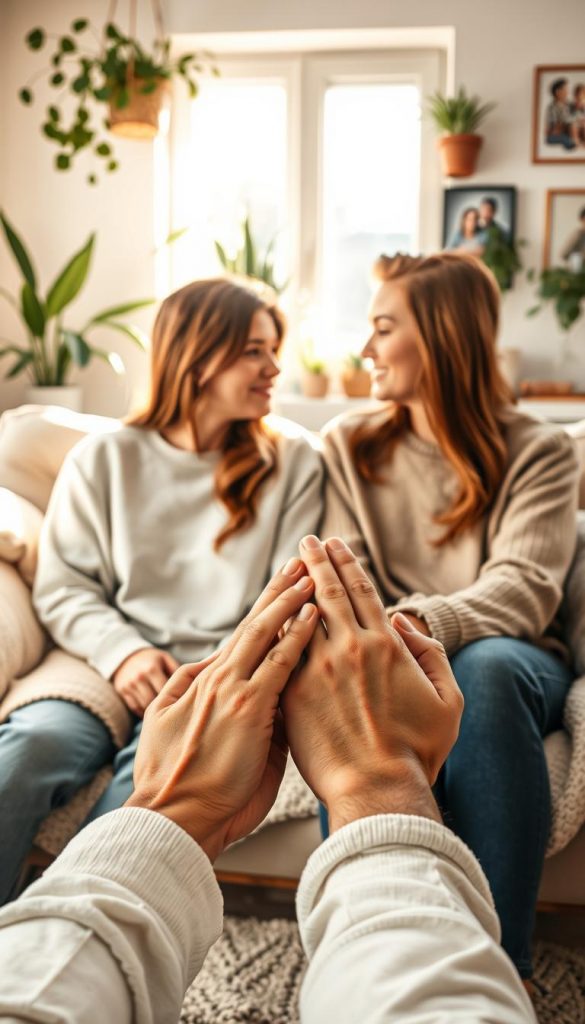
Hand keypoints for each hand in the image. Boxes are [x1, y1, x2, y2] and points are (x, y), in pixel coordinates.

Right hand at [112, 647, 179, 716]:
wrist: (125, 656)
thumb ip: (179, 671)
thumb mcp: (165, 659)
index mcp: (152, 669)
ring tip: (165, 712)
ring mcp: (129, 685)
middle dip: (166, 706)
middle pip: (156, 700)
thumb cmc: (152, 659)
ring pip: (145, 706)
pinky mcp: (122, 692)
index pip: (167, 689)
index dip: (176, 697)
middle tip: (175, 710)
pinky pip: (135, 708)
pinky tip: (153, 712)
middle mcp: (139, 678)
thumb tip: (194, 682)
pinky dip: (144, 712)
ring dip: (156, 711)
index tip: (183, 702)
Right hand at [127, 558, 317, 859]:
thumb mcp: (185, 733)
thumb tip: (248, 695)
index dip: (264, 610)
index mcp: (206, 684)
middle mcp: (219, 679)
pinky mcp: (248, 709)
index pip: (243, 638)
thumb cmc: (181, 787)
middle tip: (301, 562)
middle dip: (279, 591)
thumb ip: (217, 705)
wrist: (172, 820)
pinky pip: (279, 662)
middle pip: (255, 624)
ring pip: (265, 633)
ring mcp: (232, 691)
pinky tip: (312, 613)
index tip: (283, 586)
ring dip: (290, 600)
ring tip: (310, 573)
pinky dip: (295, 635)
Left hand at [281, 536, 463, 831]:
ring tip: (288, 567)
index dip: (348, 563)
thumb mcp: (447, 701)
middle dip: (317, 561)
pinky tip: (272, 613)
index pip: (362, 590)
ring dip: (294, 586)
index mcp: (386, 646)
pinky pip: (282, 650)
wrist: (377, 790)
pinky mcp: (293, 694)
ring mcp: (317, 670)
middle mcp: (349, 649)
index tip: (335, 544)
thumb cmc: (418, 751)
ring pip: (301, 615)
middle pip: (329, 592)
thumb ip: (430, 655)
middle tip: (307, 542)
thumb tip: (403, 623)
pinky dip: (279, 627)